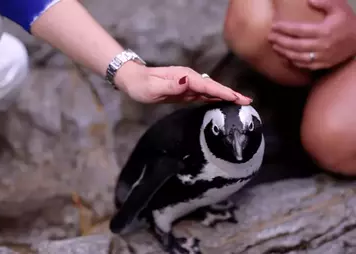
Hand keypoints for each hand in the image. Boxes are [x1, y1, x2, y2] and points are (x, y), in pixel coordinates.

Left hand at [114, 61, 252, 104]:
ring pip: (210, 91)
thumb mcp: (153, 87)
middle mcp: (189, 79)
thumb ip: (171, 85)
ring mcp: (188, 85)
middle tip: (248, 101)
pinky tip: (222, 102)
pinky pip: (203, 95)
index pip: (207, 85)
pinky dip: (214, 98)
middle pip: (213, 87)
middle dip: (230, 93)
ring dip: (225, 96)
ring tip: (241, 102)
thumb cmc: (141, 85)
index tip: (237, 98)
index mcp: (184, 77)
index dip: (222, 92)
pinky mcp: (185, 91)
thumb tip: (188, 82)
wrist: (133, 81)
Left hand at [268, 0, 355, 69]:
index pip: (299, 30)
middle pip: (295, 45)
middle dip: (280, 41)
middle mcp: (321, 46)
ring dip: (283, 52)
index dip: (284, 28)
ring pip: (297, 57)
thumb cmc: (347, 22)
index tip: (274, 26)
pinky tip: (285, 57)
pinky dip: (292, 62)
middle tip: (270, 37)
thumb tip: (309, 0)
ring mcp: (322, 57)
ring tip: (274, 46)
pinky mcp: (323, 65)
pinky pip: (304, 65)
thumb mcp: (339, 8)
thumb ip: (324, 2)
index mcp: (324, 31)